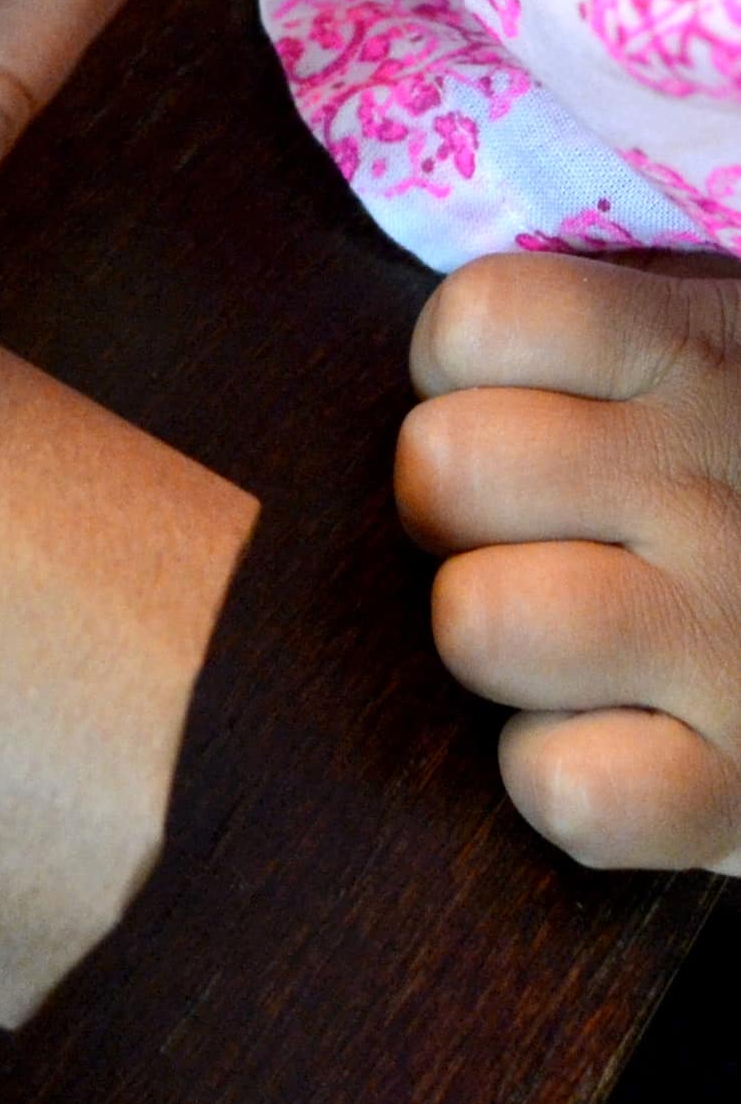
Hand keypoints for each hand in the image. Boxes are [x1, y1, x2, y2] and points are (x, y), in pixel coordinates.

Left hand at [399, 251, 740, 871]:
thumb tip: (398, 365)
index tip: (502, 405)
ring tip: (556, 635)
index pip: (481, 315)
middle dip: (448, 508)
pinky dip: (559, 778)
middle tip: (519, 535)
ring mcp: (727, 637)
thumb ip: (583, 346)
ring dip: (491, 638)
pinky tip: (612, 742)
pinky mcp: (739, 788)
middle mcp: (710, 482)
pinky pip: (563, 788)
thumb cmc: (738, 480)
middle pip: (442, 467)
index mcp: (695, 354)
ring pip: (476, 621)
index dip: (452, 365)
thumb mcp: (692, 368)